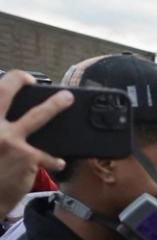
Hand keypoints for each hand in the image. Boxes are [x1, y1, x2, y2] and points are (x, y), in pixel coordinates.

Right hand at [0, 70, 68, 215]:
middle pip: (3, 92)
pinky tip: (58, 163)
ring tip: (66, 98)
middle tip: (28, 77)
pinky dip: (54, 160)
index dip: (2, 83)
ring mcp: (8, 139)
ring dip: (54, 105)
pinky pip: (48, 155)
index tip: (12, 78)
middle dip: (18, 79)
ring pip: (36, 116)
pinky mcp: (26, 156)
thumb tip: (10, 119)